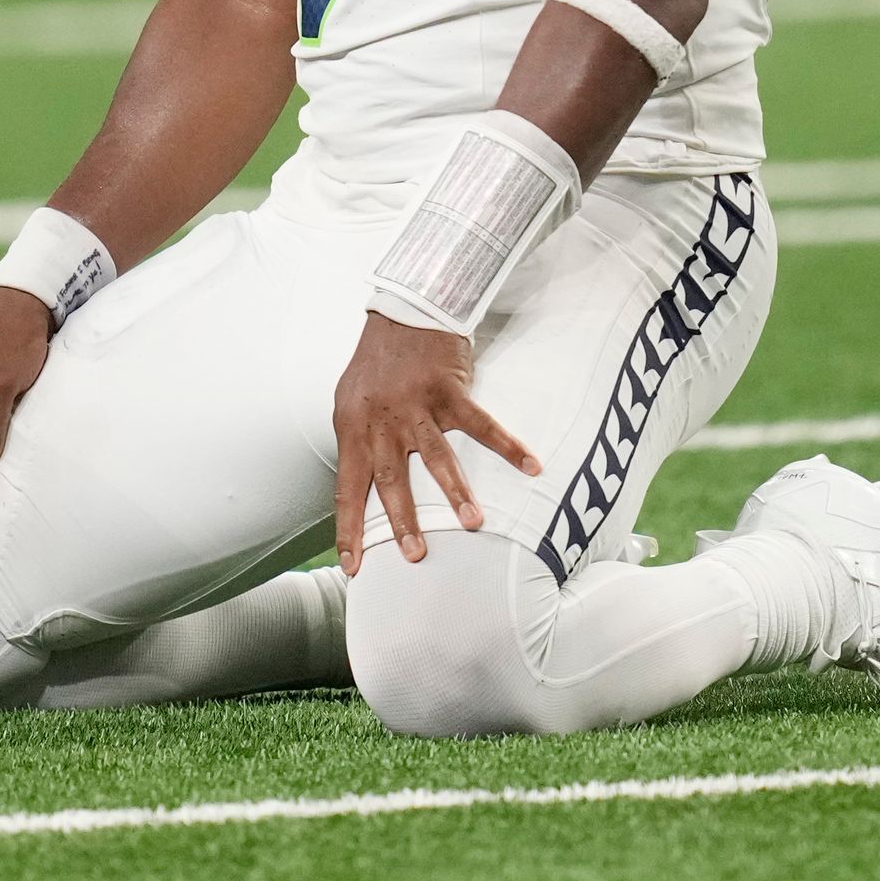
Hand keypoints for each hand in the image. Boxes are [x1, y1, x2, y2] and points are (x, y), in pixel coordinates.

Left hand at [331, 312, 539, 574]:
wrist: (402, 312)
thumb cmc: (375, 365)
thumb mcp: (349, 404)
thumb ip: (357, 444)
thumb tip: (359, 488)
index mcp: (354, 430)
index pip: (347, 489)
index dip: (348, 530)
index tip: (353, 568)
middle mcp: (382, 422)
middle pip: (391, 480)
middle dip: (403, 521)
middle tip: (415, 556)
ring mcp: (416, 406)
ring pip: (437, 457)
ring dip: (455, 492)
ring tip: (473, 522)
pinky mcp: (449, 392)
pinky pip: (482, 425)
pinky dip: (508, 446)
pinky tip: (532, 467)